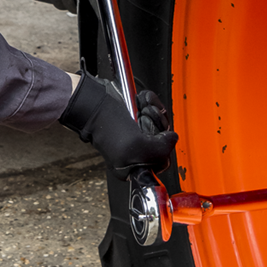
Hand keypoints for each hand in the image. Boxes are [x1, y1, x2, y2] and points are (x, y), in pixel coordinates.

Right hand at [60, 71, 176, 180]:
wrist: (93, 102)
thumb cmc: (107, 127)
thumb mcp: (137, 148)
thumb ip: (161, 150)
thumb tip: (173, 139)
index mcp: (134, 166)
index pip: (162, 159)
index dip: (162, 146)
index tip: (156, 138)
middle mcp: (137, 149)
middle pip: (163, 137)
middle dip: (157, 124)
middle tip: (142, 121)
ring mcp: (137, 130)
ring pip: (160, 119)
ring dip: (153, 110)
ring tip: (140, 110)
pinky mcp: (136, 112)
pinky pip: (153, 105)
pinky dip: (149, 100)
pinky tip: (140, 102)